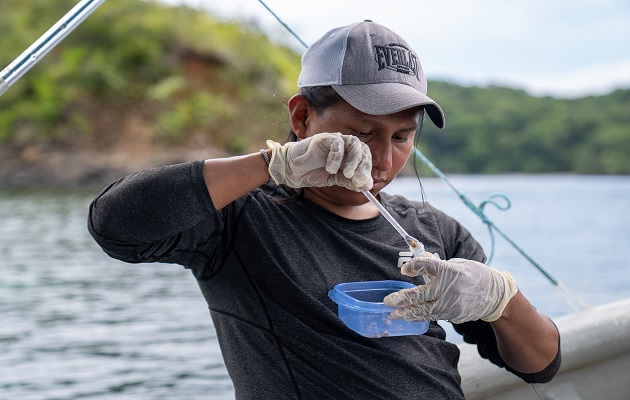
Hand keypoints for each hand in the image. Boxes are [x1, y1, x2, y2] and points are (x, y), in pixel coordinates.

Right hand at [266, 133, 372, 190]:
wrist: (293, 169)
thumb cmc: (312, 172)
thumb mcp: (334, 179)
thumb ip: (349, 181)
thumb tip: (367, 186)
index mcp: (348, 154)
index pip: (365, 157)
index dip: (367, 170)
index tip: (365, 185)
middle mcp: (344, 145)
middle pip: (363, 149)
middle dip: (363, 166)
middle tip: (359, 180)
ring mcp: (334, 140)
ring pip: (353, 142)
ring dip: (353, 159)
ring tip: (347, 173)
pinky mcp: (324, 138)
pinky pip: (336, 143)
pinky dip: (336, 157)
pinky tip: (330, 169)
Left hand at [383, 254, 517, 323]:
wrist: (495, 295)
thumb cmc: (475, 274)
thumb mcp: (458, 263)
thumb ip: (436, 263)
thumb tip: (419, 257)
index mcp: (451, 270)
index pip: (429, 266)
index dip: (415, 266)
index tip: (404, 270)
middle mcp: (450, 288)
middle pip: (422, 294)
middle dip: (403, 298)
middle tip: (388, 301)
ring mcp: (452, 304)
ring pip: (425, 310)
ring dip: (408, 312)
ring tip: (393, 314)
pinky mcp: (453, 315)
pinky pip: (433, 316)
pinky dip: (419, 316)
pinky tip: (408, 317)